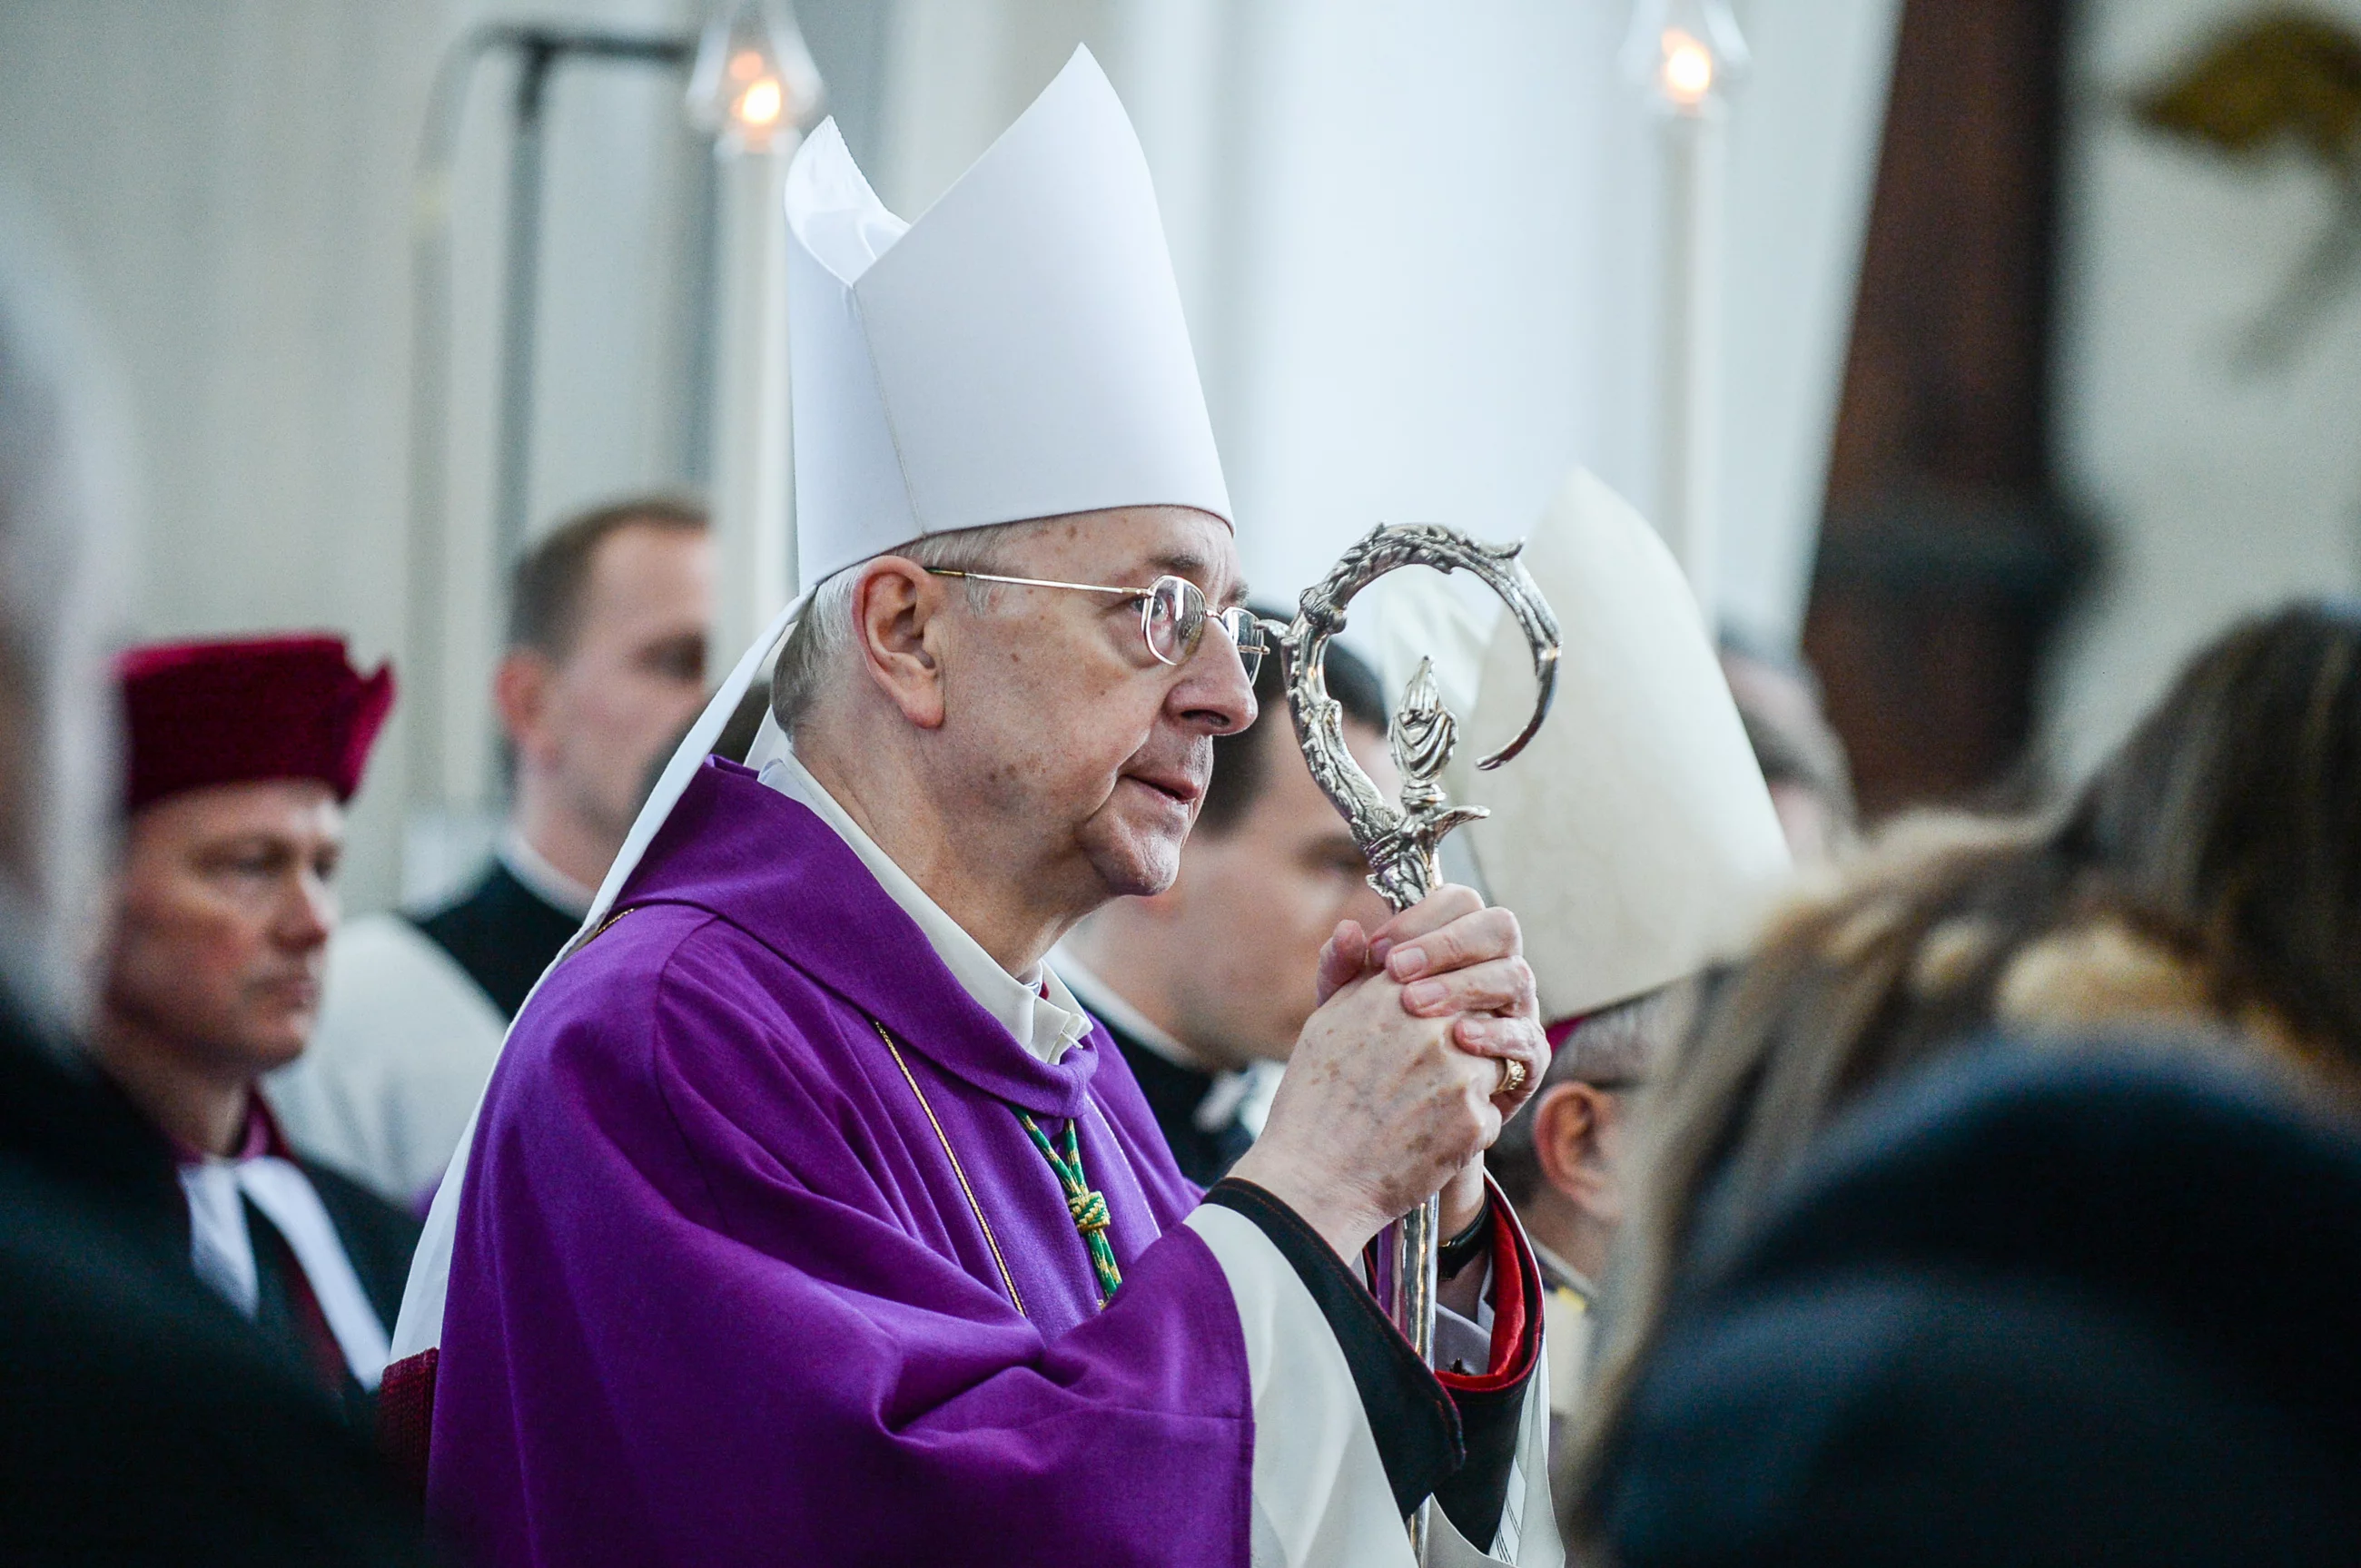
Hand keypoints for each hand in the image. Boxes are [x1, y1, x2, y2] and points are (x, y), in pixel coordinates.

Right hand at [1232, 886, 1545, 1261]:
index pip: (1455, 963)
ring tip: (1424, 1103)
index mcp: (1391, 992)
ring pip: (1495, 1058)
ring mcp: (1457, 1072)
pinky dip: (1469, 1122)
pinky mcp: (1474, 1119)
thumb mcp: (1323, 1024)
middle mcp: (1430, 1024)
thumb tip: (1357, 929)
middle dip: (1468, 1033)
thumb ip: (1346, 971)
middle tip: (1433, 1062)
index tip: (1437, 1006)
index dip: (1455, 983)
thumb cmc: (1314, 1101)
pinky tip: (1428, 1136)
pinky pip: (1492, 1108)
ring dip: (1473, 1077)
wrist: (1315, 1179)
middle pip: (1480, 1009)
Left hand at [1319, 886, 1546, 1122]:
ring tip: (1416, 1005)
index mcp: (1457, 946)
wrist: (1388, 1125)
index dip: (1420, 918)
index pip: (1459, 903)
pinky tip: (1459, 1040)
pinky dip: (1495, 1034)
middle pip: (1499, 927)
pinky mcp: (1527, 1058)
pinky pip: (1526, 1037)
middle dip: (1448, 944)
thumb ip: (1343, 970)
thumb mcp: (1346, 1009)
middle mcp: (1493, 968)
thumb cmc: (1369, 1052)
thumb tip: (1346, 931)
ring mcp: (1516, 1010)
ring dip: (1465, 985)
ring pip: (1515, 975)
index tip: (1377, 950)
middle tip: (1396, 972)